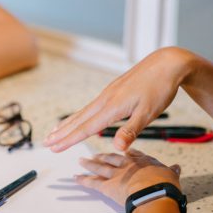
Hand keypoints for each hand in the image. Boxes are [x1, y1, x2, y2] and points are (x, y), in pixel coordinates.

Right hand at [44, 47, 196, 151]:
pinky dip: (80, 115)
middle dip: (62, 132)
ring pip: (83, 112)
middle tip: (45, 142)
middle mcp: (106, 99)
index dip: (69, 140)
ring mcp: (108, 93)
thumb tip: (117, 148)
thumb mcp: (149, 113)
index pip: (86, 128)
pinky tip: (79, 118)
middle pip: (79, 119)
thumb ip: (130, 131)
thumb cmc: (160, 88)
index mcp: (112, 107)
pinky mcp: (113, 90)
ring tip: (54, 131)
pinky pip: (91, 106)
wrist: (167, 63)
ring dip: (68, 123)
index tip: (54, 148)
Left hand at [76, 149, 181, 205]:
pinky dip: (83, 180)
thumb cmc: (165, 186)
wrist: (154, 193)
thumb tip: (177, 167)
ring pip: (100, 168)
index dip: (127, 153)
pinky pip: (92, 183)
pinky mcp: (107, 186)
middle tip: (96, 155)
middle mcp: (127, 165)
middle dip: (104, 156)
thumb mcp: (172, 175)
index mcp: (143, 161)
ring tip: (81, 161)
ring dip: (90, 164)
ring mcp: (116, 175)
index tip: (123, 151)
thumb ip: (172, 171)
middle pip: (113, 158)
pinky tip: (76, 178)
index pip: (133, 154)